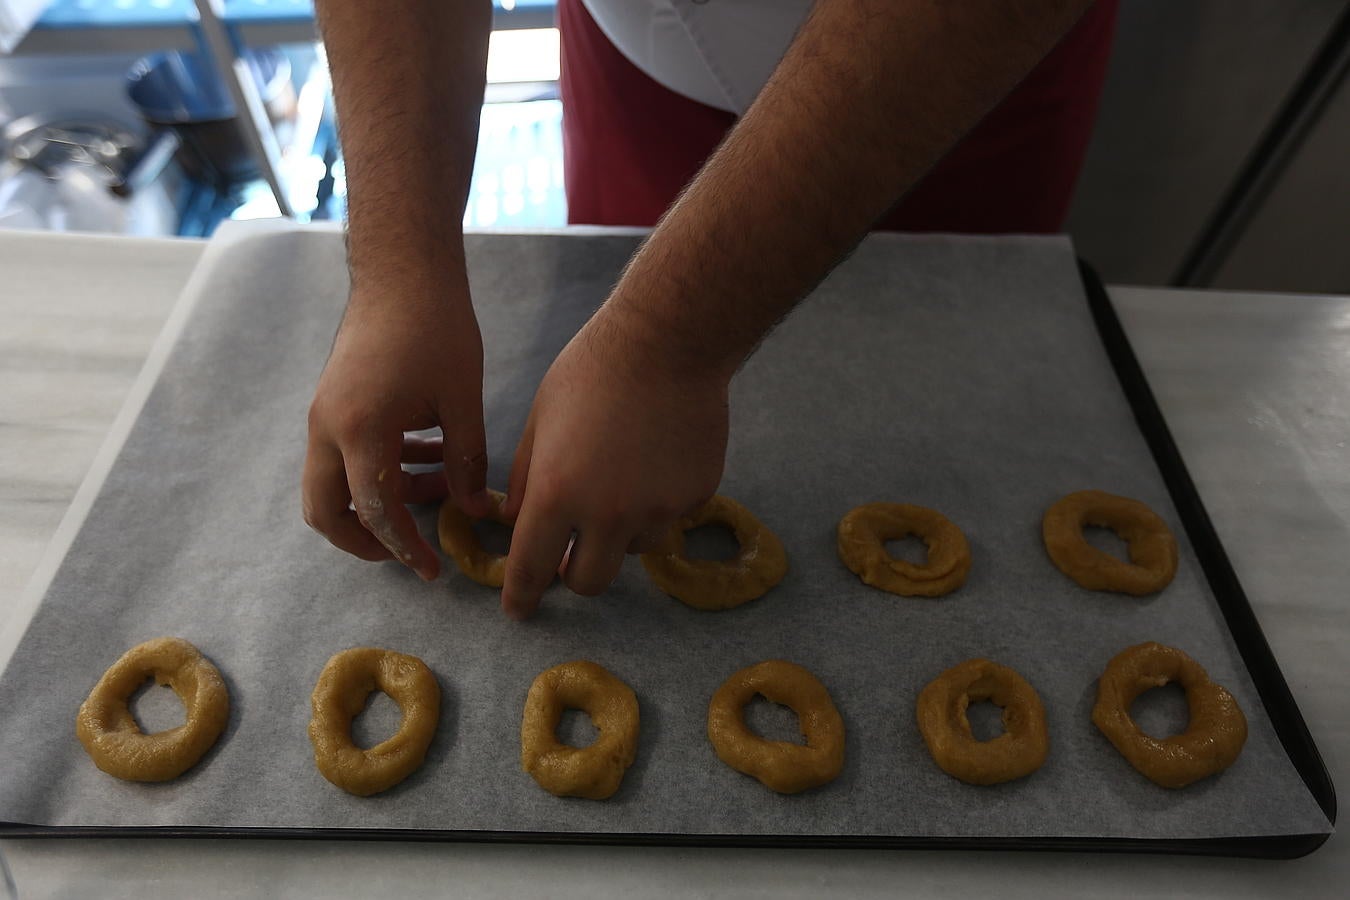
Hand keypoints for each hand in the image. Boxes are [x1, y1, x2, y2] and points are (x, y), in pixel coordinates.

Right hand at [302, 278, 490, 579]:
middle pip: (325, 511)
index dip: (405, 548)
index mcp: (360, 431)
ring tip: (437, 491)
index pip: (375, 513)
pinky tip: (428, 458)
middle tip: (410, 550)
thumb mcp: (462, 399)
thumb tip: (474, 510)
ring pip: (331, 486)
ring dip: (376, 502)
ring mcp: (324, 415)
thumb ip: (466, 460)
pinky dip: (377, 471)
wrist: (402, 271)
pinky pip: (343, 457)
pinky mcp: (332, 403)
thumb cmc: (436, 327)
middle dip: (364, 541)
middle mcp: (327, 428)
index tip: (434, 569)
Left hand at [500, 307, 730, 618]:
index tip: (518, 610)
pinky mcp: (696, 497)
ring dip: (620, 534)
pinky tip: (656, 459)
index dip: (520, 595)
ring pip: (634, 550)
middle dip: (574, 573)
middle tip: (572, 553)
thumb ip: (524, 477)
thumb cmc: (591, 372)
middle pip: (588, 581)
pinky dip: (657, 504)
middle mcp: (608, 514)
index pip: (531, 567)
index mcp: (557, 494)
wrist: (669, 342)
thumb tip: (516, 519)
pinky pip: (670, 518)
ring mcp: (658, 509)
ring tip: (622, 480)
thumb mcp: (539, 420)